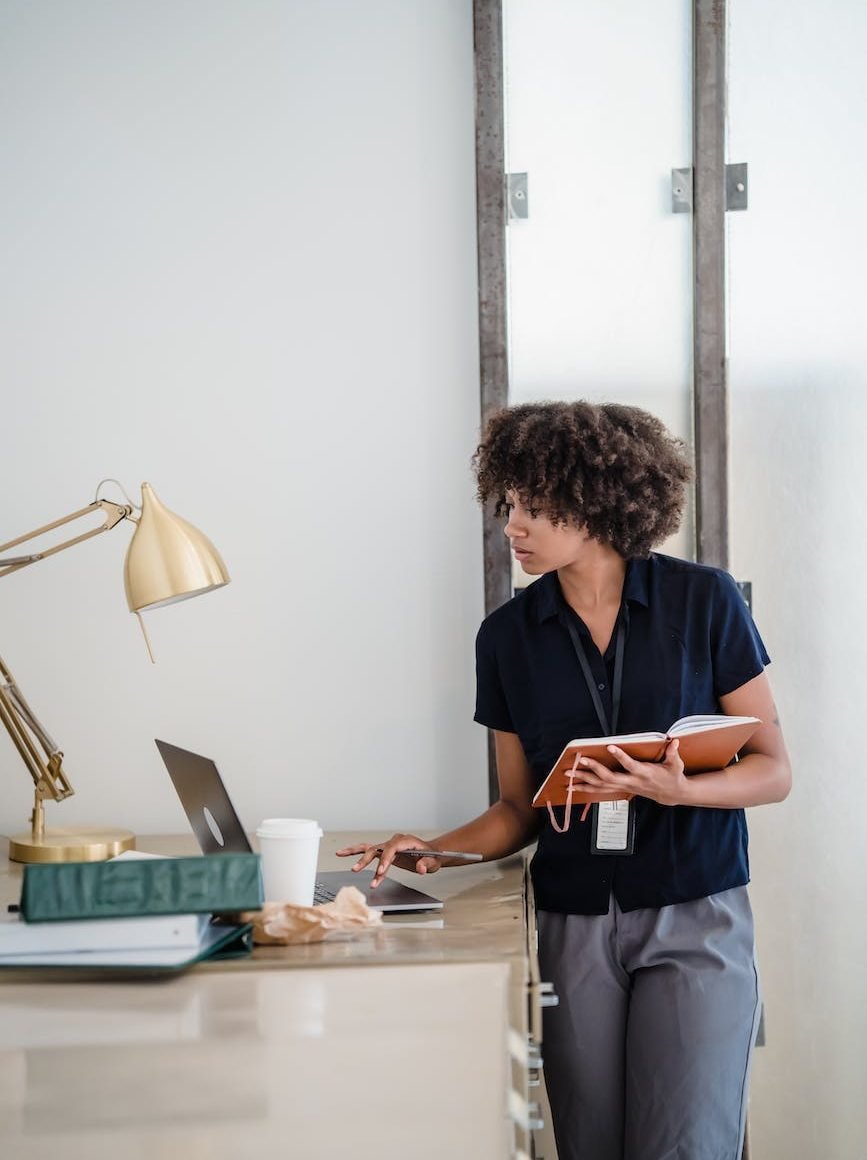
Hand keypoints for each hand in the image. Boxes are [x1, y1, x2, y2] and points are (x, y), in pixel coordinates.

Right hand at [335, 834, 441, 887]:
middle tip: (356, 869)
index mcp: (405, 841)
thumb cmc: (432, 857)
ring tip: (339, 853)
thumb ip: (426, 864)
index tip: (380, 872)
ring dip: (355, 853)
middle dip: (366, 859)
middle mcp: (394, 841)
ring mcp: (389, 846)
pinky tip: (347, 857)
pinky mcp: (385, 853)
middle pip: (377, 849)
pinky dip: (359, 856)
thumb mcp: (433, 861)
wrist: (431, 854)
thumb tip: (420, 868)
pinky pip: (371, 854)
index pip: (391, 848)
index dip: (385, 860)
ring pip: (370, 848)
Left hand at [570, 738, 688, 806]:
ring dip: (583, 781)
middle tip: (581, 761)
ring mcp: (624, 787)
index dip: (621, 757)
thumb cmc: (672, 776)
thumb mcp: (676, 765)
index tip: (610, 746)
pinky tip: (573, 786)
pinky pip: (600, 790)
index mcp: (644, 773)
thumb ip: (673, 753)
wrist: (670, 793)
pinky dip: (586, 788)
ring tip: (568, 775)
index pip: (631, 765)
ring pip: (601, 786)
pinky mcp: (619, 789)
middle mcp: (631, 782)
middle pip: (609, 777)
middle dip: (594, 769)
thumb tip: (674, 740)